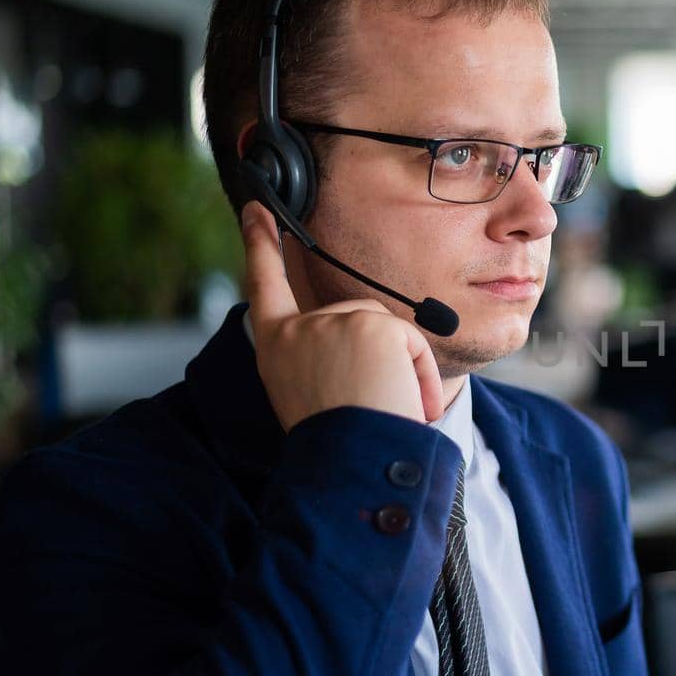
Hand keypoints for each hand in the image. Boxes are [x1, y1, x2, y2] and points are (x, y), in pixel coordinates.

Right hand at [240, 201, 444, 429]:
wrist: (353, 462)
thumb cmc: (341, 444)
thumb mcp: (315, 395)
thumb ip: (327, 358)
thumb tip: (373, 341)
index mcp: (275, 349)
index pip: (265, 287)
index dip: (260, 247)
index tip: (256, 212)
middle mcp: (296, 330)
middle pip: (359, 318)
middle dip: (383, 359)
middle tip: (373, 406)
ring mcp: (331, 321)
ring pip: (388, 331)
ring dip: (401, 371)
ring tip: (387, 409)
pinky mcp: (368, 323)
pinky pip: (411, 342)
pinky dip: (419, 374)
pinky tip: (406, 403)